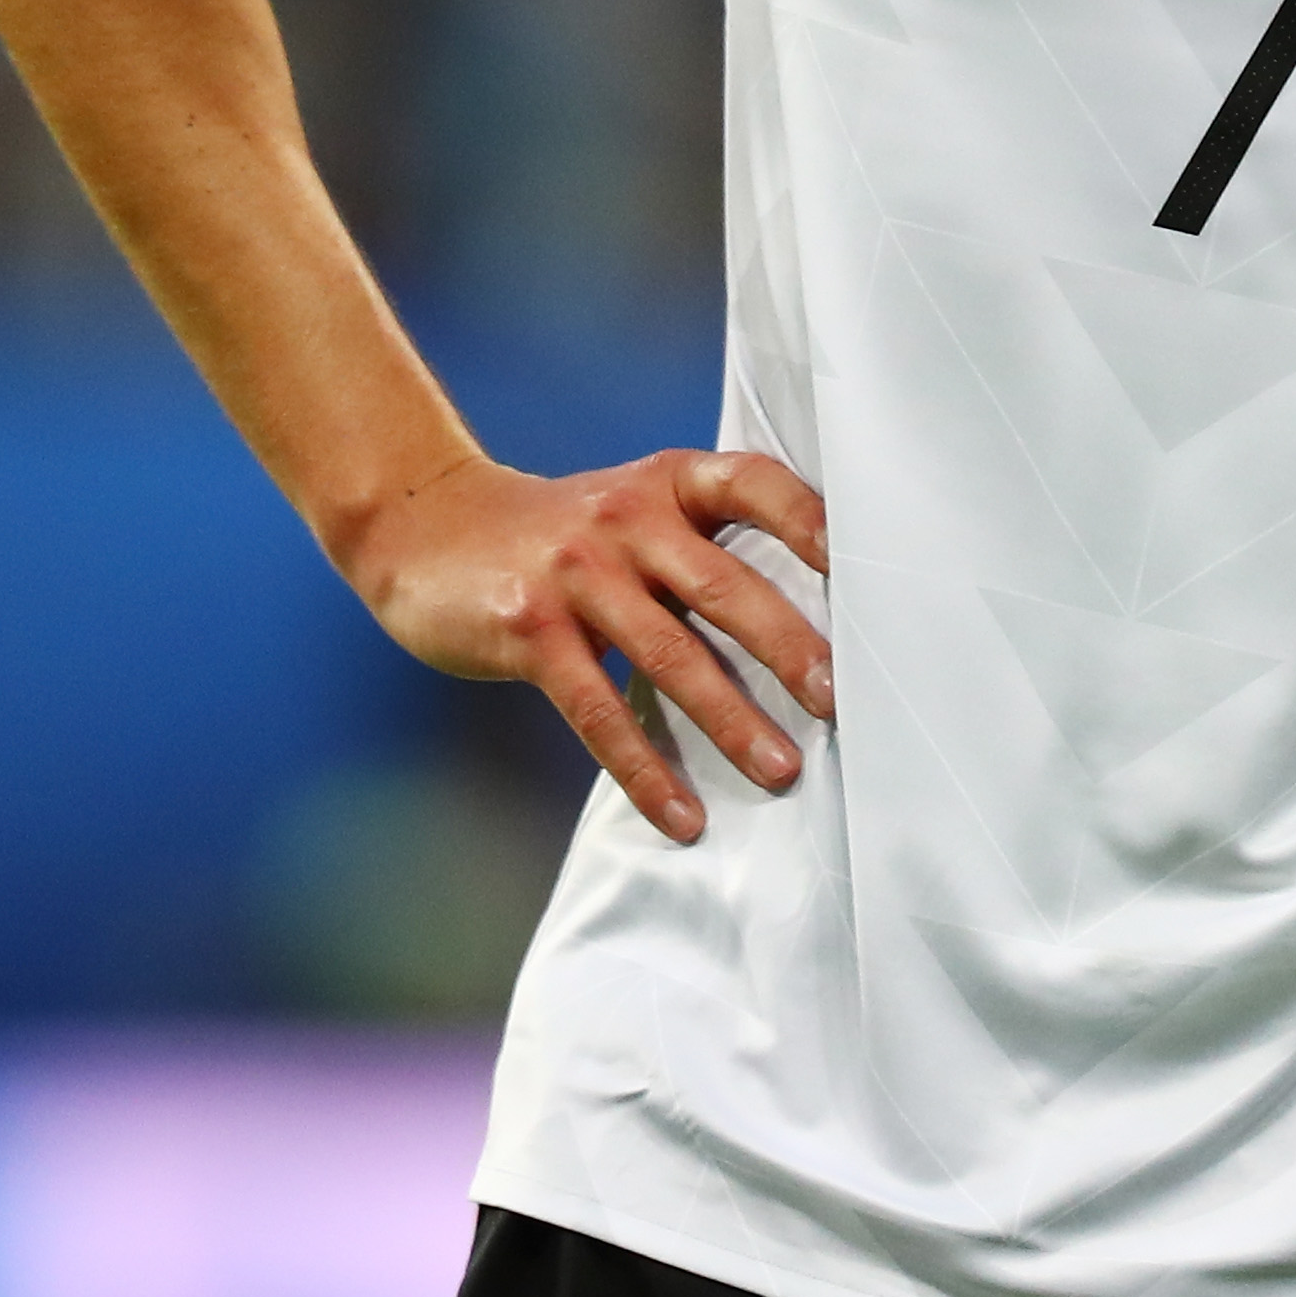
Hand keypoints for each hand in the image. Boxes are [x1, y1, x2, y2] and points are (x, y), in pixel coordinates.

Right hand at [344, 448, 834, 844]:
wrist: (426, 524)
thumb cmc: (561, 533)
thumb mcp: (633, 510)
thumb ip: (703, 547)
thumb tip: (812, 627)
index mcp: (669, 482)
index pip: (757, 485)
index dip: (815, 523)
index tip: (870, 571)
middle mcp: (629, 519)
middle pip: (726, 586)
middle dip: (790, 648)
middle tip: (844, 703)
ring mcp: (576, 573)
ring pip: (670, 656)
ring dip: (730, 721)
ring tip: (781, 770)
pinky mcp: (530, 630)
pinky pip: (598, 710)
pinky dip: (645, 768)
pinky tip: (680, 814)